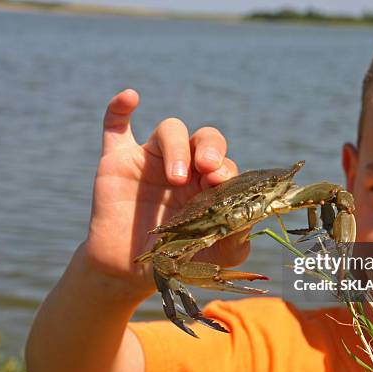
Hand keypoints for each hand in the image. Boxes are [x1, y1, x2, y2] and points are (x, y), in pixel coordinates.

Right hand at [82, 89, 249, 297]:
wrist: (129, 273)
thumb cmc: (178, 260)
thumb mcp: (218, 253)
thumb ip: (238, 233)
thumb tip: (257, 211)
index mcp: (209, 184)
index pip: (224, 162)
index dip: (226, 166)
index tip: (220, 182)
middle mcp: (185, 166)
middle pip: (204, 138)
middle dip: (210, 147)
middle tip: (208, 168)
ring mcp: (151, 161)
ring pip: (170, 129)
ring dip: (177, 145)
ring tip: (175, 177)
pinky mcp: (118, 161)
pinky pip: (115, 127)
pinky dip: (119, 108)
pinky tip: (131, 96)